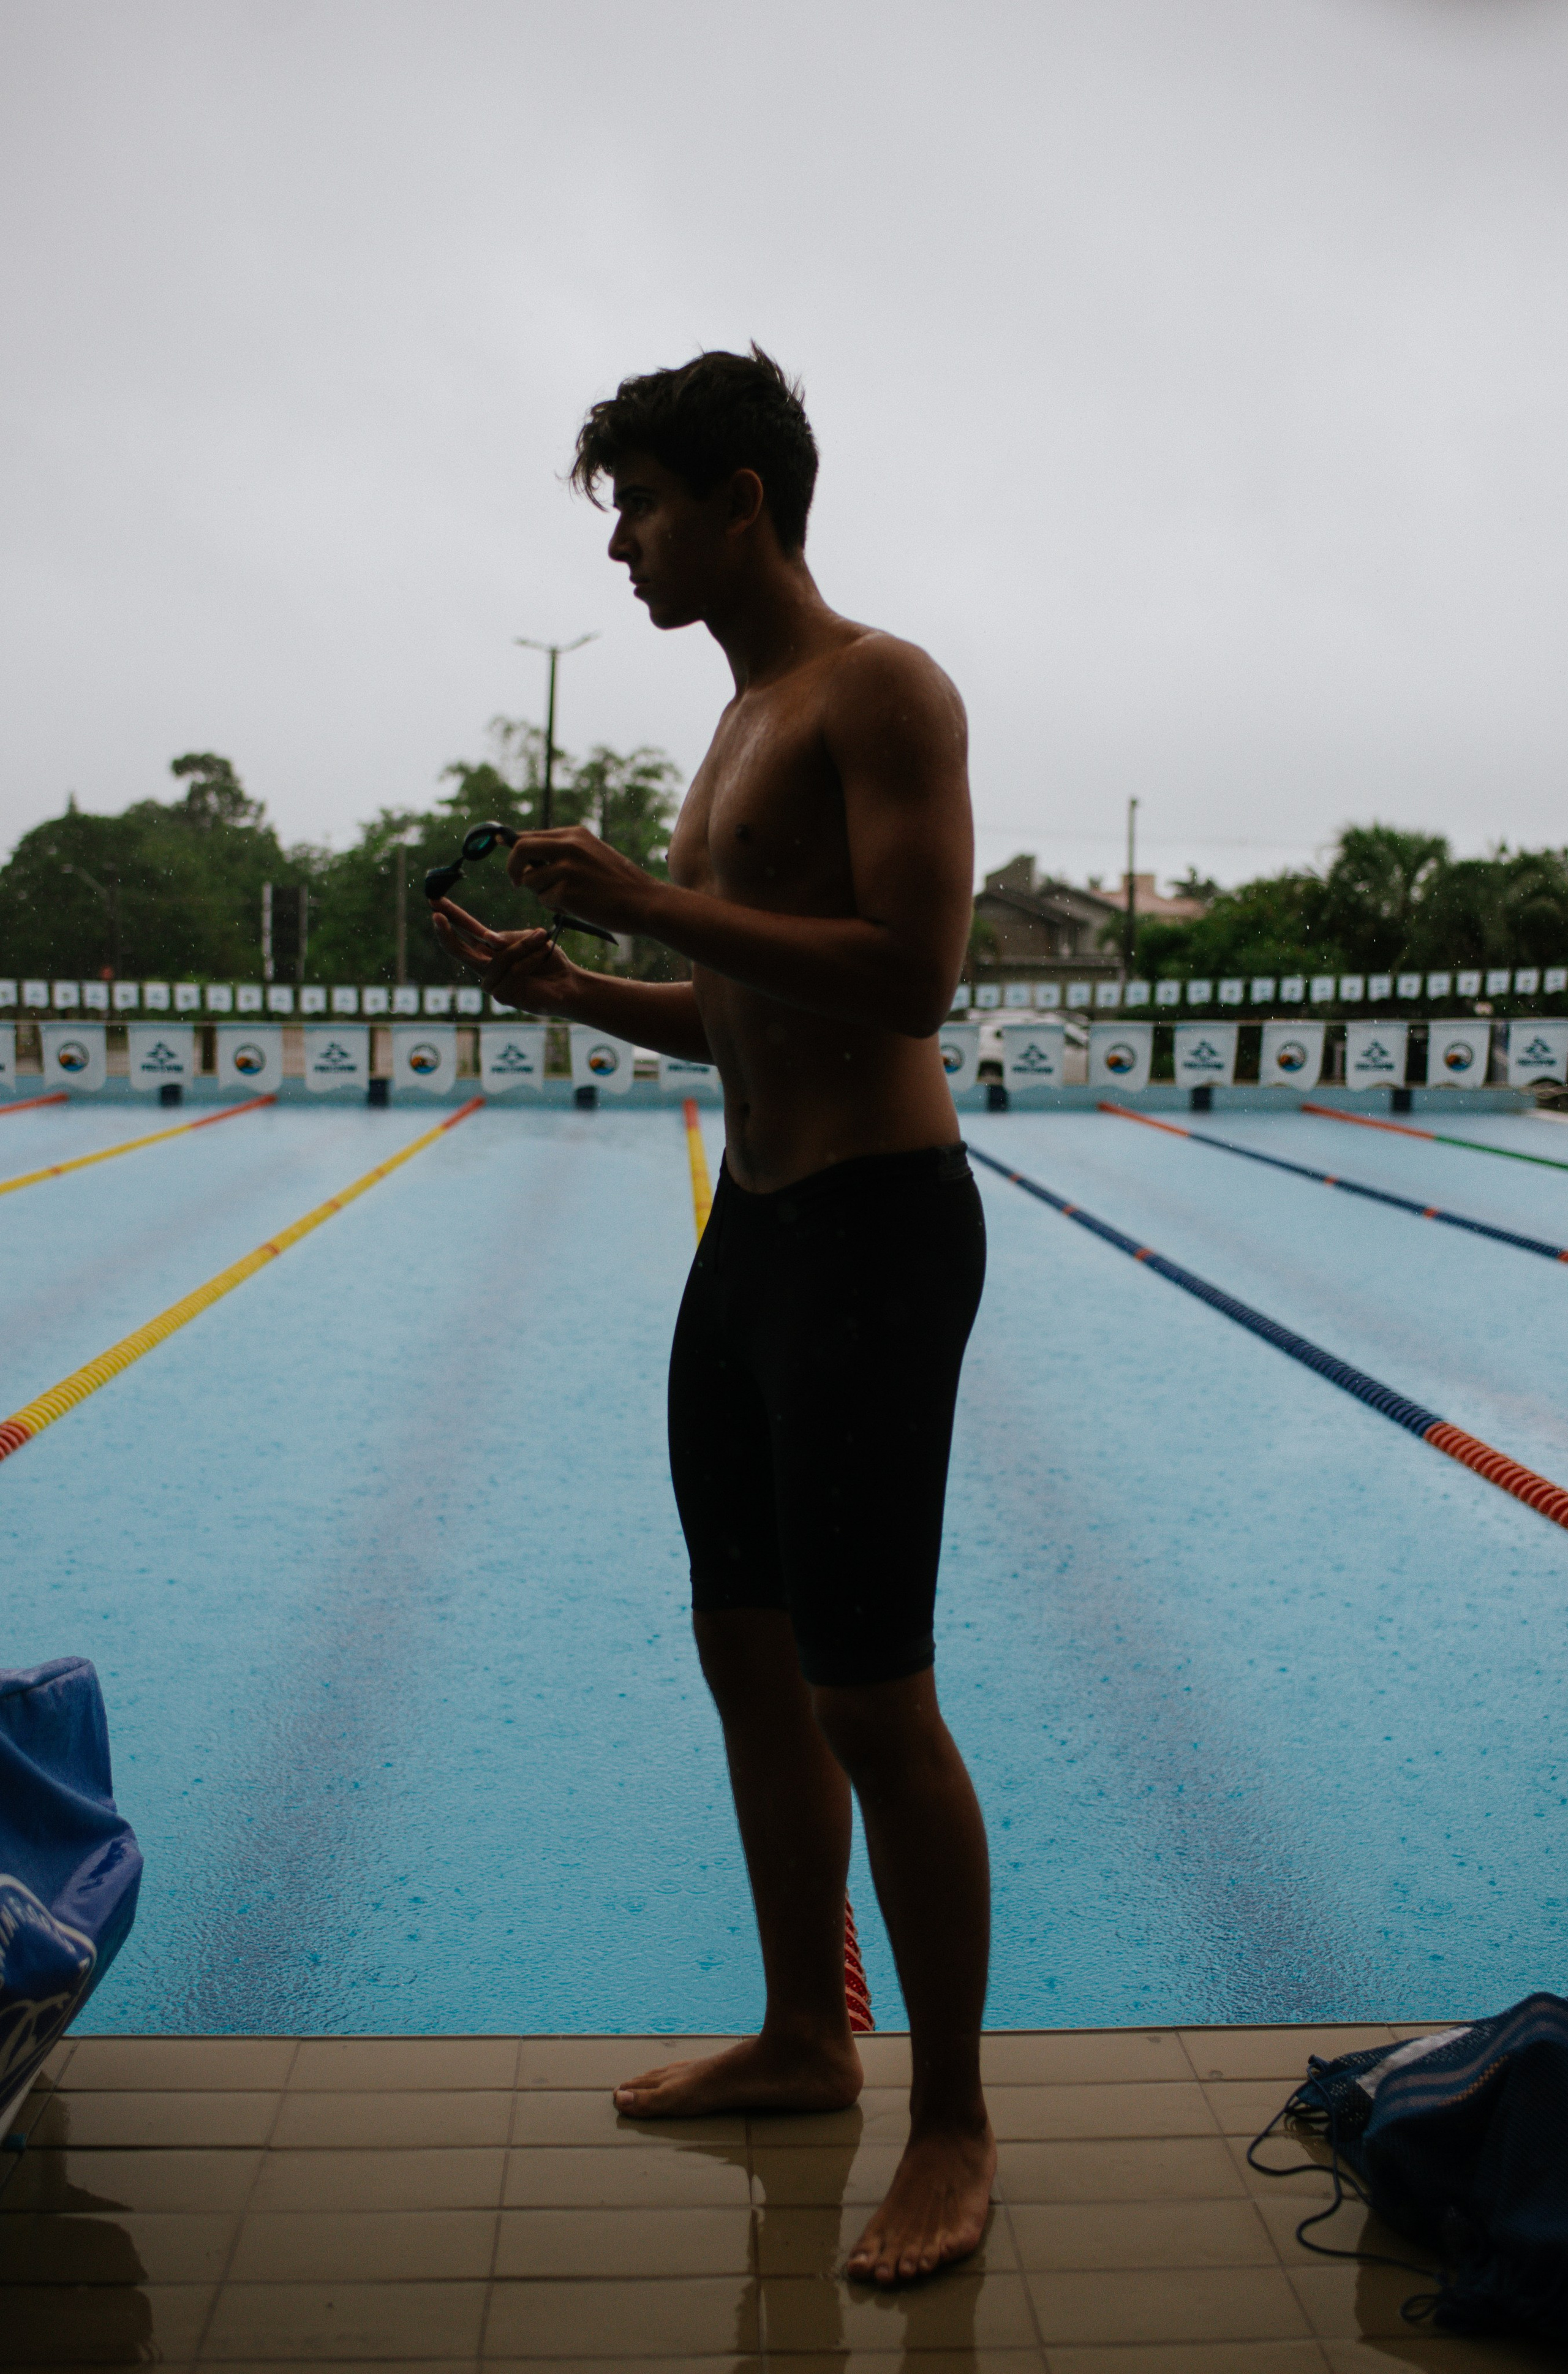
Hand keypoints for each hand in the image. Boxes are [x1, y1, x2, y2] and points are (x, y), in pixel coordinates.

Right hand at [431, 899, 580, 1013]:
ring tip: (543, 938)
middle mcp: (486, 967)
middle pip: (458, 949)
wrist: (569, 983)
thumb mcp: (529, 939)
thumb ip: (508, 938)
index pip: (467, 930)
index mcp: (490, 949)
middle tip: (435, 915)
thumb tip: (488, 940)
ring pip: (500, 956)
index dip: (451, 916)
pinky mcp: (501, 994)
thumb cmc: (549, 960)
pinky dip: (531, 959)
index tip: (434, 900)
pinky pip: (513, 969)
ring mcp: (492, 982)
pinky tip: (543, 957)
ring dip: (525, 946)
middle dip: (446, 931)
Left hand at [504, 826, 658, 933]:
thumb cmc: (619, 884)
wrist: (644, 902)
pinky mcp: (567, 891)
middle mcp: (568, 846)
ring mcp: (567, 868)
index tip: (511, 861)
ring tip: (569, 898)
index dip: (514, 848)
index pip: (531, 835)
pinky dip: (555, 906)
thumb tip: (527, 860)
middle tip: (516, 882)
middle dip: (512, 866)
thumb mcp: (592, 855)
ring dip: (542, 893)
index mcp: (574, 835)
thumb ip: (563, 853)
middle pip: (521, 849)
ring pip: (531, 880)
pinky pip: (544, 900)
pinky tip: (579, 906)